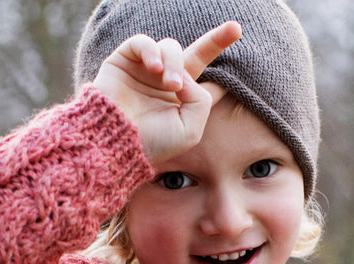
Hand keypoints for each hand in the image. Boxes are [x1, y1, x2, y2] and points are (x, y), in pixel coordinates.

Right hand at [92, 21, 241, 163]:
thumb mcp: (190, 130)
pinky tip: (154, 68)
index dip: (220, 51)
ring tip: (169, 84)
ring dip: (174, 63)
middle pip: (196, 53)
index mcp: (183, 100)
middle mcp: (166, 82)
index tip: (236, 29)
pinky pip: (143, 42)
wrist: (117, 142)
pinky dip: (151, 51)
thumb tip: (187, 74)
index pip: (208, 76)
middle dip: (216, 40)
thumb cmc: (153, 144)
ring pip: (171, 48)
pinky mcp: (125, 61)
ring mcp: (146, 71)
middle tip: (223, 39)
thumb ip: (201, 100)